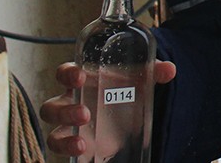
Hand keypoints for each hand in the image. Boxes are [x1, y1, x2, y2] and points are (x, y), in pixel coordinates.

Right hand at [42, 60, 176, 156]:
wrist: (128, 113)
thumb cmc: (125, 88)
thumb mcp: (138, 79)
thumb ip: (152, 72)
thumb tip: (169, 69)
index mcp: (82, 81)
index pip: (65, 73)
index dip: (67, 74)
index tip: (79, 76)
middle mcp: (71, 103)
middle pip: (51, 107)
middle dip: (64, 111)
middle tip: (85, 113)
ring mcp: (71, 127)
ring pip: (53, 134)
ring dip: (63, 139)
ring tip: (82, 143)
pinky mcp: (78, 144)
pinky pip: (62, 151)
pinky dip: (67, 151)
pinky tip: (84, 150)